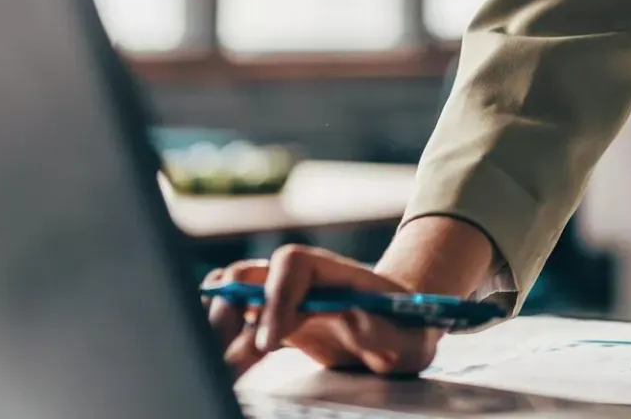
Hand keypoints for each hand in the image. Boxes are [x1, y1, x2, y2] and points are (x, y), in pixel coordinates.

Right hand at [201, 245, 443, 377]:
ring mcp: (284, 299)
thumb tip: (351, 316)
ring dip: (221, 325)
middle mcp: (302, 280)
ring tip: (226, 364)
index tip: (270, 342)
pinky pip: (237, 318)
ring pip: (233, 294)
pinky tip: (227, 361)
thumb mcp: (409, 337)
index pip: (292, 265)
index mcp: (335, 273)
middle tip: (233, 356)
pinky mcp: (274, 322)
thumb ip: (382, 329)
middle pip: (248, 274)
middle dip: (231, 310)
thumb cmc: (409, 329)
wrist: (402, 330)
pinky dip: (223, 336)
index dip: (276, 298)